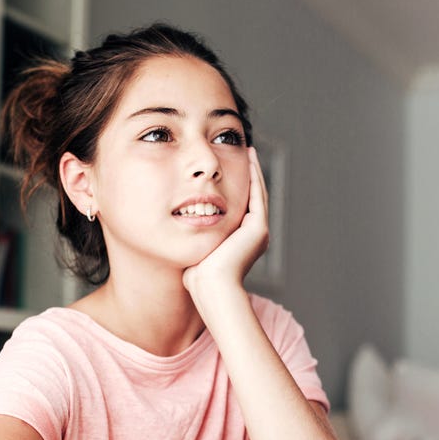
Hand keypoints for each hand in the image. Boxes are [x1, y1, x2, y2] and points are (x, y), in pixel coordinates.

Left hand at [182, 147, 269, 298]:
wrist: (210, 288)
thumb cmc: (197, 277)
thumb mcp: (197, 251)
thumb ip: (195, 239)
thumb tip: (179, 230)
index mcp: (242, 241)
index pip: (242, 206)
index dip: (238, 186)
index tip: (231, 168)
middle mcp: (255, 235)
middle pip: (253, 197)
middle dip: (249, 174)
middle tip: (246, 151)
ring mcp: (258, 232)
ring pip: (258, 193)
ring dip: (254, 171)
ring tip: (249, 150)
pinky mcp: (258, 229)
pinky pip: (257, 195)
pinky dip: (254, 177)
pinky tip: (249, 160)